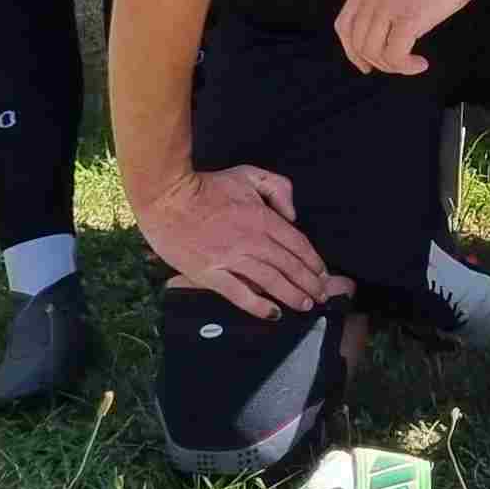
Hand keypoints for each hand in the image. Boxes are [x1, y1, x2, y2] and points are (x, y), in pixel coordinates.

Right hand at [136, 163, 345, 318]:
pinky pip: (238, 294)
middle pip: (288, 265)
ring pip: (270, 281)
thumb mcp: (248, 174)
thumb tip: (292, 215)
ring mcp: (230, 259)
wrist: (166, 198)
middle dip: (309, 282)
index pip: (297, 243)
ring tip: (305, 305)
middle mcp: (251, 241)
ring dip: (291, 295)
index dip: (313, 261)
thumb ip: (277, 188)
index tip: (323, 273)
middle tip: (321, 295)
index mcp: (262, 217)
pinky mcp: (209, 274)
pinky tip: (272, 314)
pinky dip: (258, 306)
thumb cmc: (207, 186)